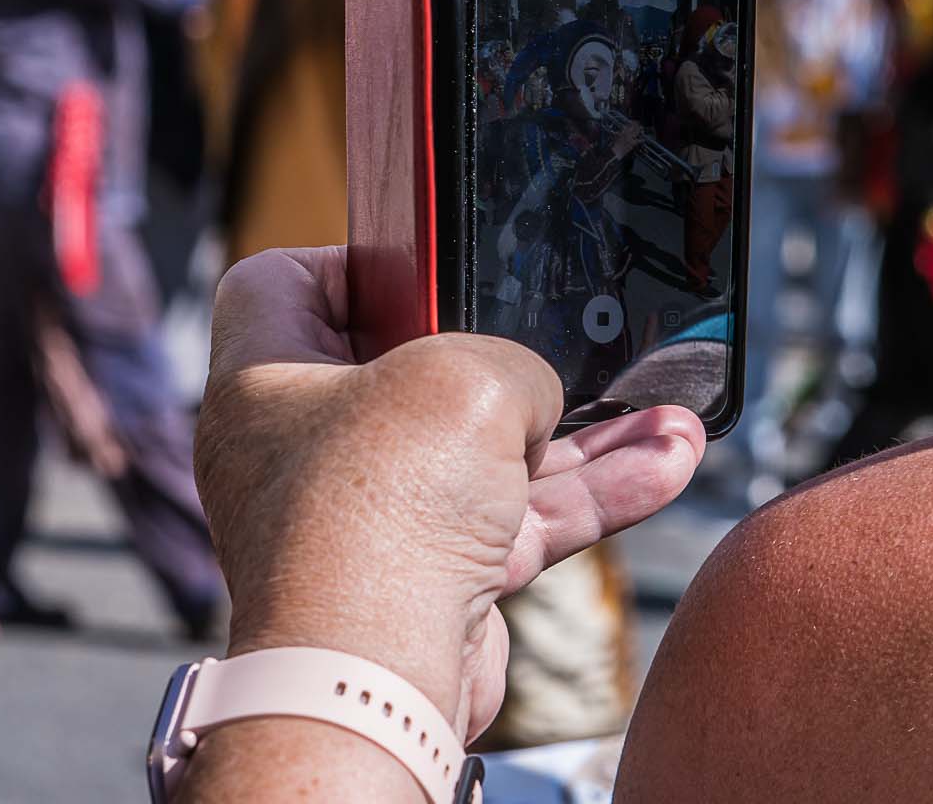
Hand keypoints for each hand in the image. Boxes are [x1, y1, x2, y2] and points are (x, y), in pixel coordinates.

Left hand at [196, 247, 702, 741]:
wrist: (380, 675)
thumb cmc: (380, 514)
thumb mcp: (466, 372)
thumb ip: (511, 361)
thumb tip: (532, 399)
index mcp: (266, 379)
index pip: (284, 284)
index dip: (351, 258)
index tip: (422, 256)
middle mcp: (307, 450)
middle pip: (407, 370)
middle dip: (502, 355)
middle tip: (555, 332)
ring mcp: (371, 519)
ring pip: (484, 453)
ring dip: (578, 433)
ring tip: (661, 407)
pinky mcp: (430, 580)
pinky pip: (516, 520)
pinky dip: (588, 494)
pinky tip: (666, 460)